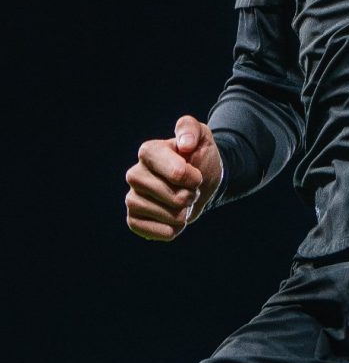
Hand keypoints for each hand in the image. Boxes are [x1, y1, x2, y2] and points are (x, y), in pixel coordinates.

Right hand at [125, 115, 222, 240]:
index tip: (195, 174)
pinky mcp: (133, 219)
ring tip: (182, 202)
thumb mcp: (202, 136)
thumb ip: (191, 129)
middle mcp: (135, 174)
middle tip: (190, 188)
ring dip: (184, 213)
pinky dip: (174, 229)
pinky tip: (174, 219)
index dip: (194, 178)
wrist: (199, 182)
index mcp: (148, 151)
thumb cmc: (198, 157)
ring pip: (168, 216)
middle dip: (191, 196)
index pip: (178, 173)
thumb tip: (185, 144)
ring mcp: (132, 197)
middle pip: (174, 198)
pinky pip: (158, 232)